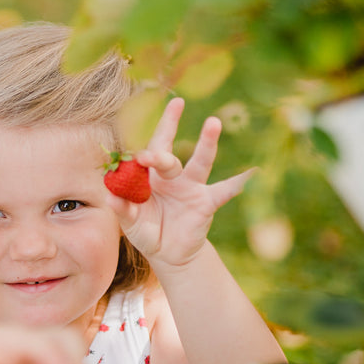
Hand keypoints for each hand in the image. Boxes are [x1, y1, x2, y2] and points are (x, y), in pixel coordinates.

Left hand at [109, 97, 250, 269]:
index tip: (141, 156)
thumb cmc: (148, 232)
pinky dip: (239, 183)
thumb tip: (109, 195)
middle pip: (169, 151)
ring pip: (200, 163)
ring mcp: (191, 188)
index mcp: (149, 179)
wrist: (170, 255)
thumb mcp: (132, 224)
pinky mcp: (207, 203)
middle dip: (170, 130)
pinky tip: (254, 172)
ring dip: (206, 144)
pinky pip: (225, 191)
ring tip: (214, 122)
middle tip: (174, 108)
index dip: (143, 152)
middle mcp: (171, 177)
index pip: (144, 155)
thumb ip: (122, 209)